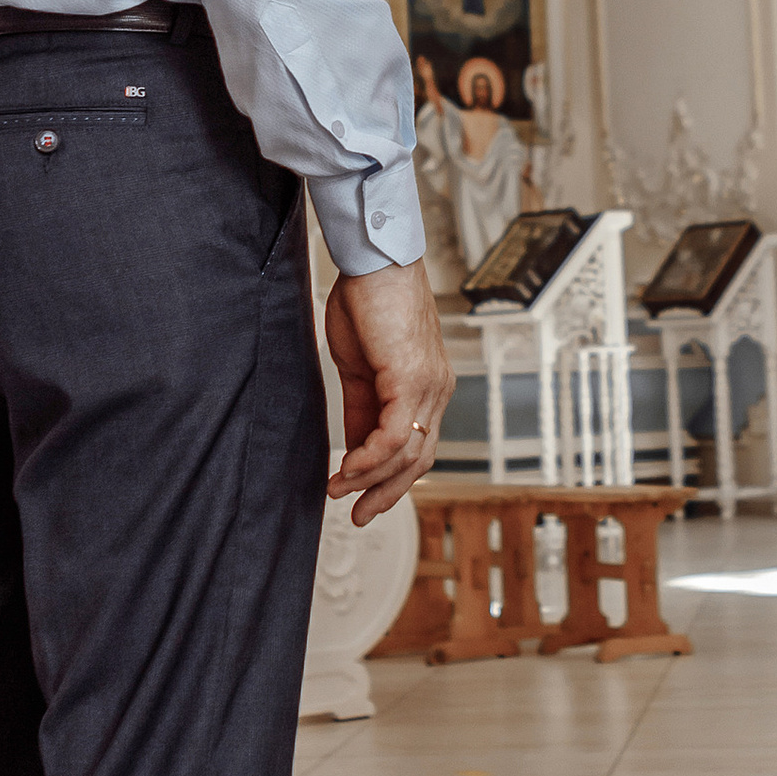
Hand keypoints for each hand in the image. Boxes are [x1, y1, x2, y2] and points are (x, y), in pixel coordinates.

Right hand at [322, 258, 453, 526]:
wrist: (374, 262)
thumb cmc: (369, 302)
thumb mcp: (361, 367)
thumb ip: (362, 408)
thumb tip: (354, 447)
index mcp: (427, 387)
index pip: (415, 446)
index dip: (389, 478)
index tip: (361, 498)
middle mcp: (436, 390)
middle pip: (418, 459)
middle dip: (386, 492)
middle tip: (358, 514)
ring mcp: (428, 386)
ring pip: (406, 452)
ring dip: (370, 479)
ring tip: (339, 491)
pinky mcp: (411, 378)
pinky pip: (394, 433)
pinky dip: (370, 457)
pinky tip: (347, 468)